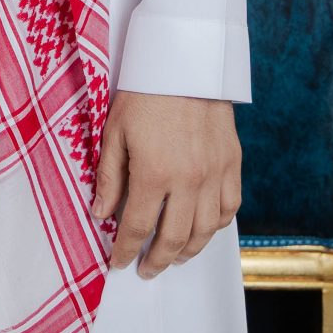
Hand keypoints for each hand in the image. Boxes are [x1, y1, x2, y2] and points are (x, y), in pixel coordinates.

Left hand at [90, 90, 241, 278]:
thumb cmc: (145, 93)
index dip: (126, 250)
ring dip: (188, 251)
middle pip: (174, 238)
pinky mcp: (232, 165)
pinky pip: (229, 209)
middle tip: (146, 269)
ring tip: (174, 257)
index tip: (118, 262)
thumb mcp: (115, 131)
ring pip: (205, 231)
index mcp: (154, 173)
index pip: (137, 226)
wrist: (187, 63)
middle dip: (157, 260)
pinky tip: (203, 230)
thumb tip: (100, 213)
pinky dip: (215, 226)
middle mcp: (188, 181)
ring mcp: (214, 175)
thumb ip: (109, 176)